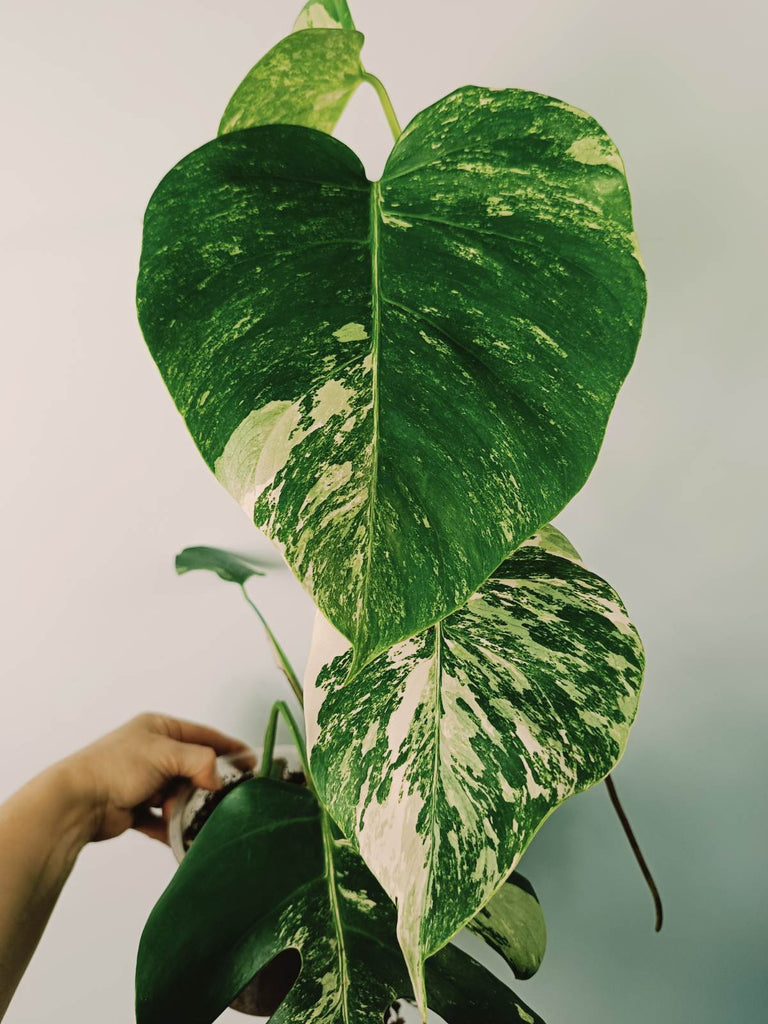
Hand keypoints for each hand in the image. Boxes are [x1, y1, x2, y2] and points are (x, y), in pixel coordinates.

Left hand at [53, 713, 249, 843]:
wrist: (77, 802)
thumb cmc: (116, 767)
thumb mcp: (166, 753)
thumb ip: (200, 761)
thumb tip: (218, 779)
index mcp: (159, 729)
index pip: (203, 736)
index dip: (228, 747)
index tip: (251, 761)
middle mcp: (152, 752)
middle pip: (192, 768)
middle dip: (205, 785)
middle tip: (224, 798)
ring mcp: (143, 781)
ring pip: (178, 795)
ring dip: (186, 808)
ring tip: (193, 818)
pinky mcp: (134, 808)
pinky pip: (161, 819)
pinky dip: (171, 828)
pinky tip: (180, 836)